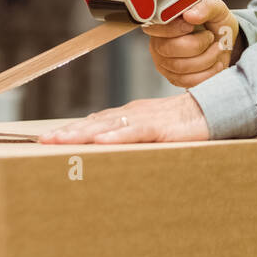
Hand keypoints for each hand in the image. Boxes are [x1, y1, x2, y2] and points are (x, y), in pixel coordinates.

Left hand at [39, 93, 210, 143]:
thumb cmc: (184, 124)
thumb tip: (108, 145)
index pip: (95, 122)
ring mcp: (145, 118)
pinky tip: (100, 141)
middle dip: (68, 131)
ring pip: (107, 125)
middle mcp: (132, 113)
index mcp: (129, 115)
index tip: (48, 138)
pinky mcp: (160, 127)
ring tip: (60, 140)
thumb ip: (132, 135)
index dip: (71, 129)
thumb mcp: (153, 130)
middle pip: (94, 122)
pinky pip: (135, 131)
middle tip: (43, 140)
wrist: (213, 110)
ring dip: (82, 133)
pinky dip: (117, 136)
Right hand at [143, 0, 239, 88]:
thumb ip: (205, 7)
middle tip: (210, 37)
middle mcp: (158, 43)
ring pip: (181, 67)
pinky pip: (188, 82)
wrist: (226, 43)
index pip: (155, 28)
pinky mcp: (175, 79)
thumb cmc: (216, 24)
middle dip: (197, 44)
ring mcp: (165, 63)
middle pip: (168, 49)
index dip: (174, 29)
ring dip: (207, 58)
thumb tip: (189, 15)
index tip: (191, 26)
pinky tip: (216, 63)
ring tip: (217, 48)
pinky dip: (208, 73)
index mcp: (163, 23)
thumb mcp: (216, 9)